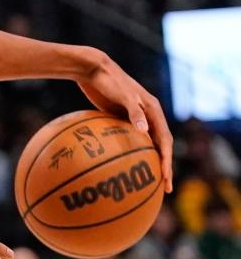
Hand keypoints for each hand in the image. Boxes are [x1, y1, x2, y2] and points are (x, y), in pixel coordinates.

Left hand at [77, 50, 173, 191]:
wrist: (91, 68)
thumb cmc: (108, 80)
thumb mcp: (123, 95)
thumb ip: (134, 111)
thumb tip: (145, 132)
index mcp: (153, 110)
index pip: (165, 141)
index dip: (167, 161)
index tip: (165, 179)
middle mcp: (146, 115)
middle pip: (159, 146)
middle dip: (162, 167)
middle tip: (162, 189)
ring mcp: (133, 117)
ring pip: (144, 144)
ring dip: (146, 162)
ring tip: (144, 183)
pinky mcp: (119, 118)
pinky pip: (126, 139)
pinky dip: (127, 152)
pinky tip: (117, 166)